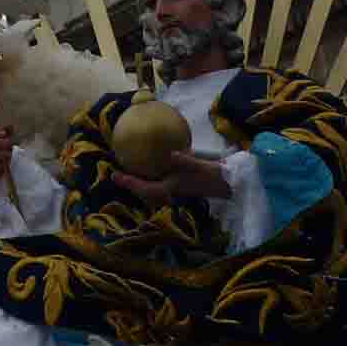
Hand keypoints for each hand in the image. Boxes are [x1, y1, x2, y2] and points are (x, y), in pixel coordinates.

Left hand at [111, 151, 229, 204]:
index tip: (115, 176)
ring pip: (153, 187)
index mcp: (173, 186)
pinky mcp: (182, 182)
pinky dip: (154, 174)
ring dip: (142, 181)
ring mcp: (177, 186)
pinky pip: (162, 180)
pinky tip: (155, 164)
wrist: (231, 183)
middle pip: (146, 191)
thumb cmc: (216, 176)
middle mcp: (172, 188)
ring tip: (130, 172)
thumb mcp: (202, 166)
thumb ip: (187, 161)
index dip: (130, 183)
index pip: (146, 188)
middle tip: (118, 175)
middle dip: (132, 185)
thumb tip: (172, 154)